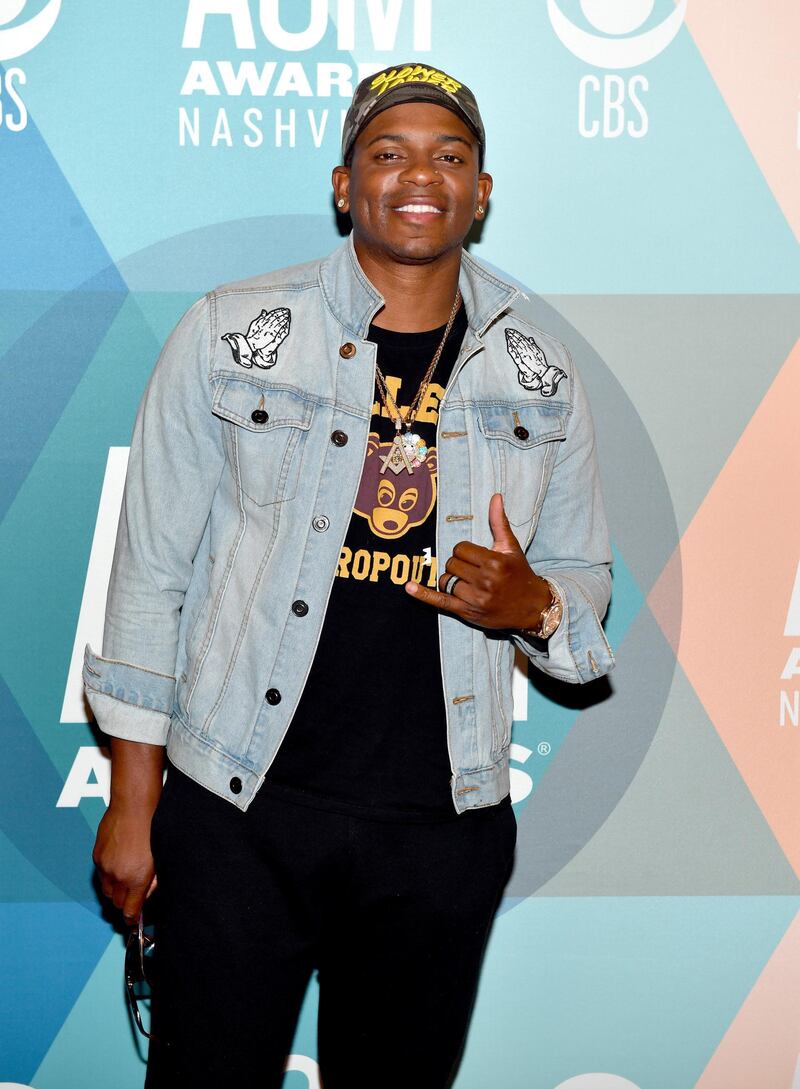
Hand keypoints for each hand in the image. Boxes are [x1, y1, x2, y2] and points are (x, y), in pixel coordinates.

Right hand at [93, 802, 157, 923]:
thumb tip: (146, 893)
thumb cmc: (153, 828)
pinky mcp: (97, 856)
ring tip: (127, 877)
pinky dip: (108, 874)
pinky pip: (101, 874)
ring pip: (106, 890)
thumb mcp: (160, 859)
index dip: (133, 918)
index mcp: (136, 878)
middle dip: (125, 903)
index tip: (135, 920)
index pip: (130, 911)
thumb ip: (152, 880)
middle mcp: (118, 875)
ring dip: (116, 890)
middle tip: (135, 894)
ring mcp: (105, 865)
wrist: (135, 806)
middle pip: (116, 904)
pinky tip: (120, 862)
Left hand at [405, 493, 551, 629]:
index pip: (460, 549)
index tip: (476, 558)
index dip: (466, 552)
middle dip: (459, 565)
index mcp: (494, 562)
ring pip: (445, 580)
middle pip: (451, 564)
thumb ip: (499, 522)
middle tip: (474, 571)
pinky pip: (440, 601)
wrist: (532, 607)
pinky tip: (409, 587)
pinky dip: (423, 595)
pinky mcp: (467, 612)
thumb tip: (495, 496)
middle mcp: (484, 581)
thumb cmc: (520, 573)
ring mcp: (475, 598)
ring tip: (468, 584)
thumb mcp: (511, 547)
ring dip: (451, 580)